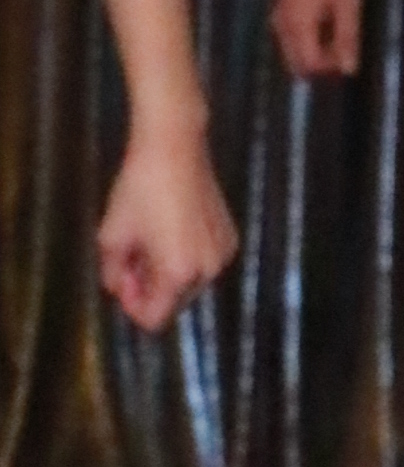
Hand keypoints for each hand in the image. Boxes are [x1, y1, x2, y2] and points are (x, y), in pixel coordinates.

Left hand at [95, 121, 238, 330]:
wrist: (174, 149)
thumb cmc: (140, 189)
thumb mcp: (111, 235)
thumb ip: (113, 274)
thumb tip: (121, 288)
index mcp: (178, 272)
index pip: (155, 317)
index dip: (133, 307)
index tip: (122, 282)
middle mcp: (206, 270)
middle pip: (174, 302)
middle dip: (150, 288)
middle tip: (131, 260)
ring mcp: (222, 254)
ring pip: (189, 283)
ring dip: (168, 273)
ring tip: (150, 243)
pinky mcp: (229, 238)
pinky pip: (204, 263)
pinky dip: (186, 257)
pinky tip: (171, 231)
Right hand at [272, 0, 364, 78]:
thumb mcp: (348, 4)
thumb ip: (347, 38)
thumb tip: (349, 70)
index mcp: (298, 24)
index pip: (309, 64)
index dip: (330, 67)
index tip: (350, 52)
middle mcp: (282, 24)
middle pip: (297, 63)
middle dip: (321, 63)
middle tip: (346, 47)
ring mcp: (279, 16)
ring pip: (294, 51)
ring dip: (316, 51)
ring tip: (340, 32)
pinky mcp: (282, 8)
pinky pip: (293, 37)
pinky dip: (310, 39)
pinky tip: (329, 22)